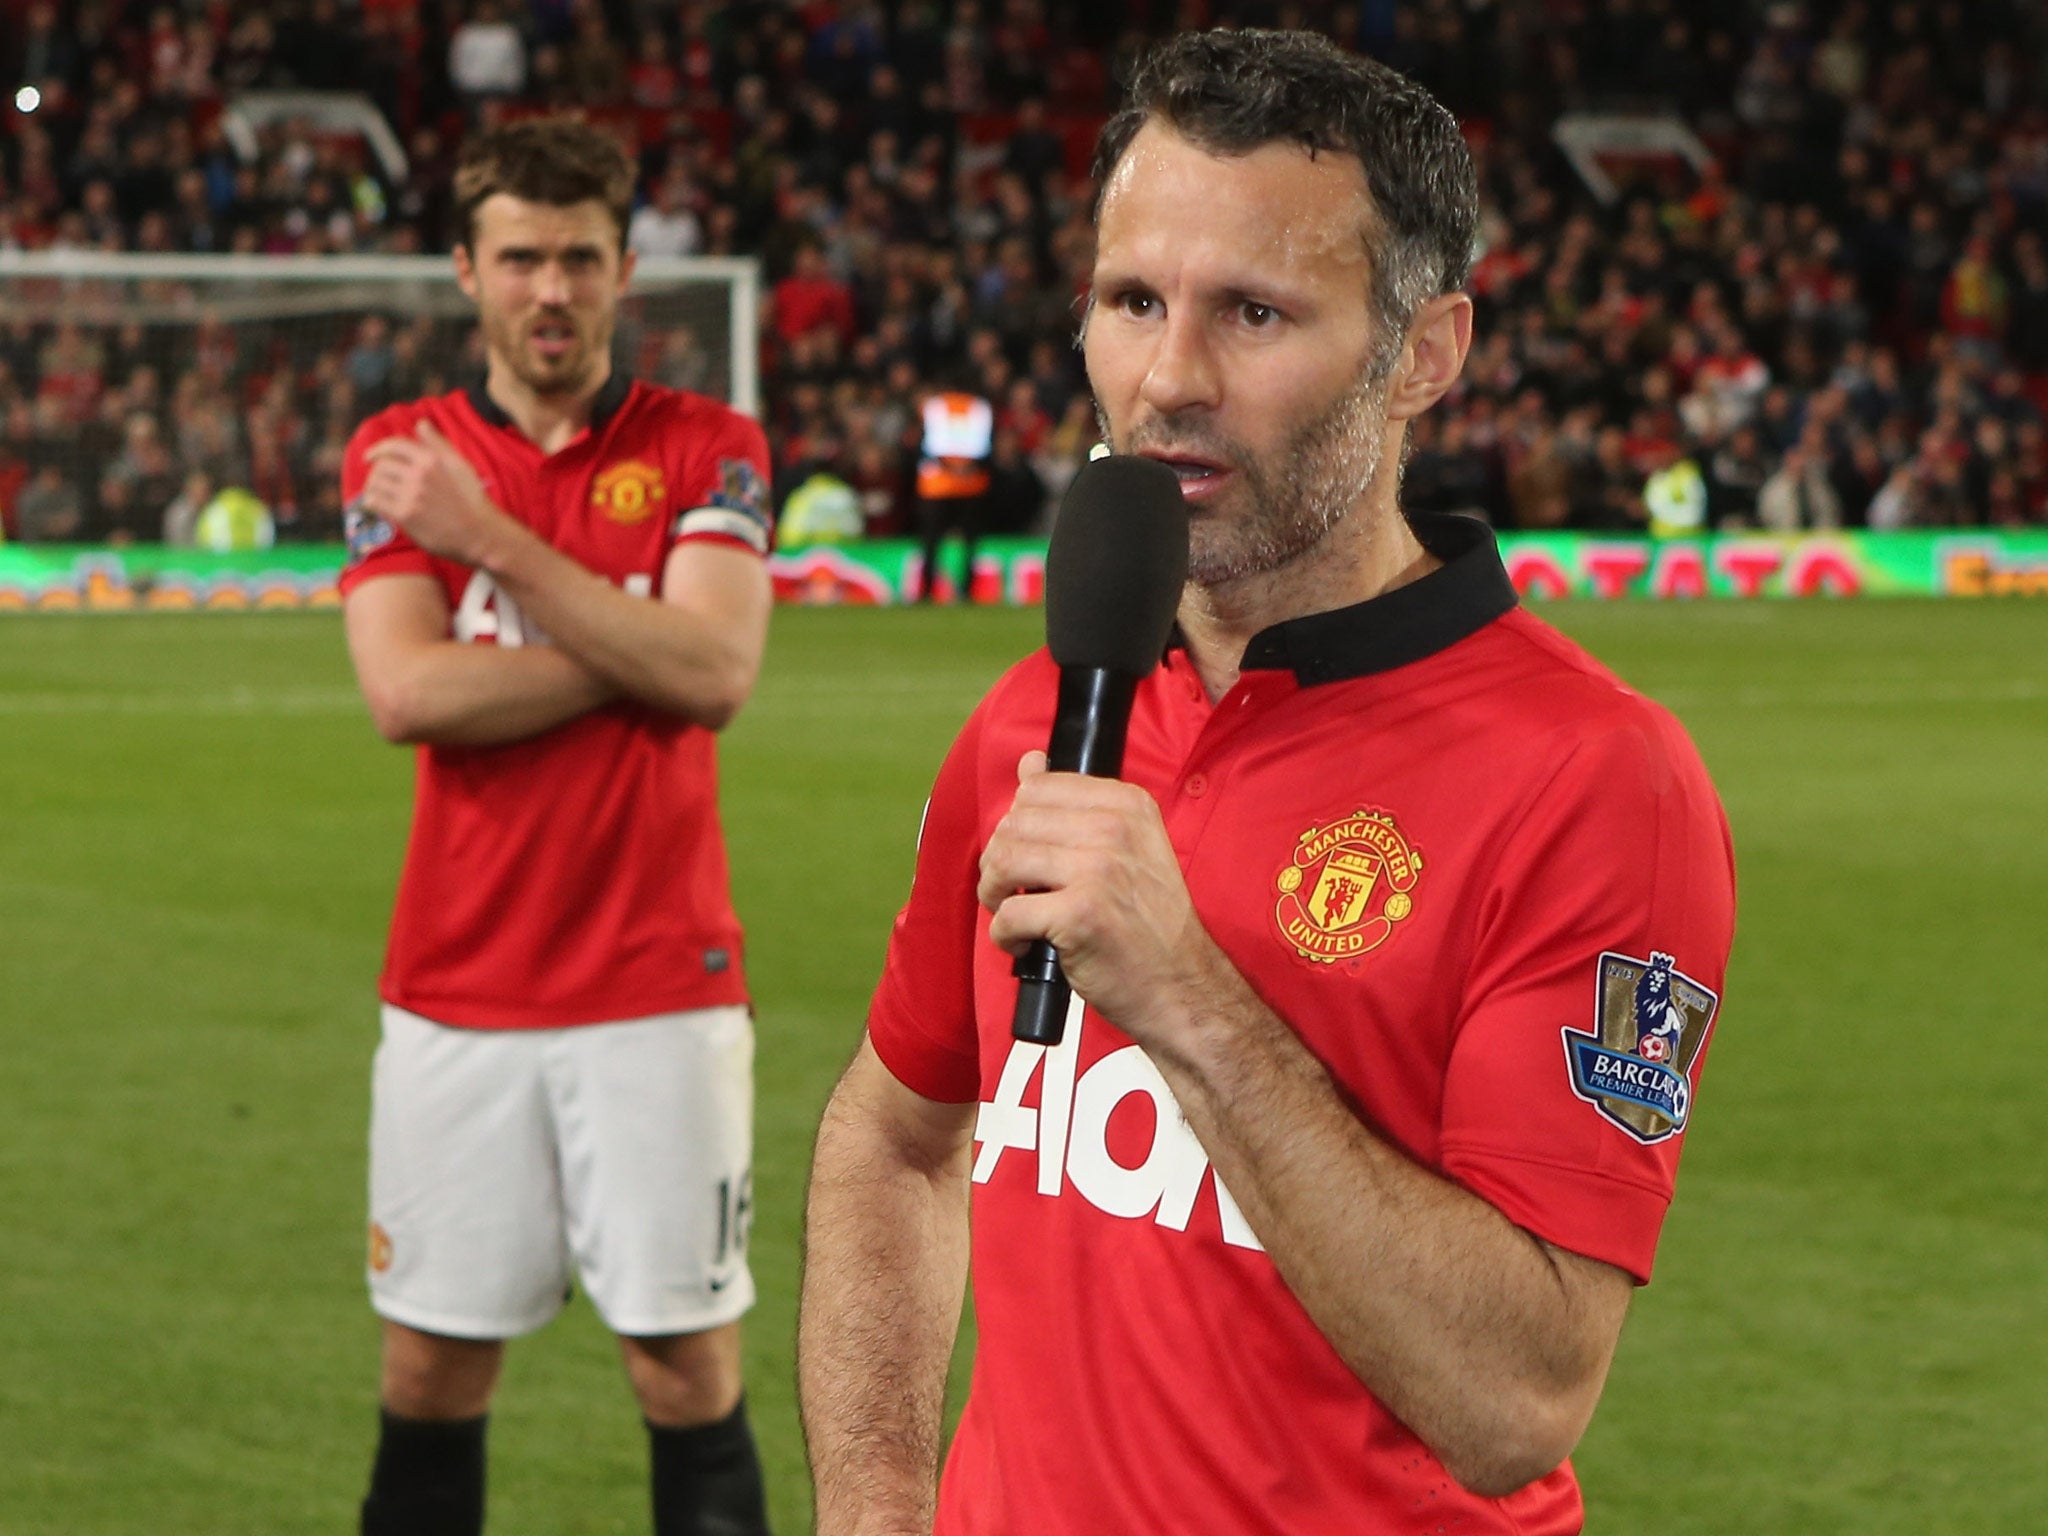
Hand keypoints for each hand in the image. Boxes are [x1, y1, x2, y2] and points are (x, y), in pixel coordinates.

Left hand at [359, 421, 515, 567]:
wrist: (478, 532)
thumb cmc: (471, 498)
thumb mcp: (459, 465)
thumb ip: (438, 443)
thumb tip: (421, 423)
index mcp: (431, 459)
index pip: (395, 445)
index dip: (378, 449)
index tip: (369, 456)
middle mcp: (420, 475)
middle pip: (381, 465)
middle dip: (376, 472)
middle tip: (379, 481)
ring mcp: (411, 495)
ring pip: (375, 483)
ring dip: (372, 487)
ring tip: (378, 493)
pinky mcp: (405, 515)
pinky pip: (375, 502)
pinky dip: (372, 502)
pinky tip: (378, 506)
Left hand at [978, 752, 1224, 1046]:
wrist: (1181, 984)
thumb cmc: (1148, 922)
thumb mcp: (1126, 848)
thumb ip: (1076, 806)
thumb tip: (1029, 762)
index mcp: (1128, 804)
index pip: (1038, 788)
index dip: (1021, 826)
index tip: (1034, 859)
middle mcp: (1115, 828)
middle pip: (1014, 823)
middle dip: (1001, 862)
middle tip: (1017, 893)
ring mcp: (1098, 870)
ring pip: (1003, 861)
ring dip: (996, 894)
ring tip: (1016, 914)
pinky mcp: (1080, 914)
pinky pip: (1008, 913)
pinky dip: (1004, 935)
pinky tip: (1026, 944)